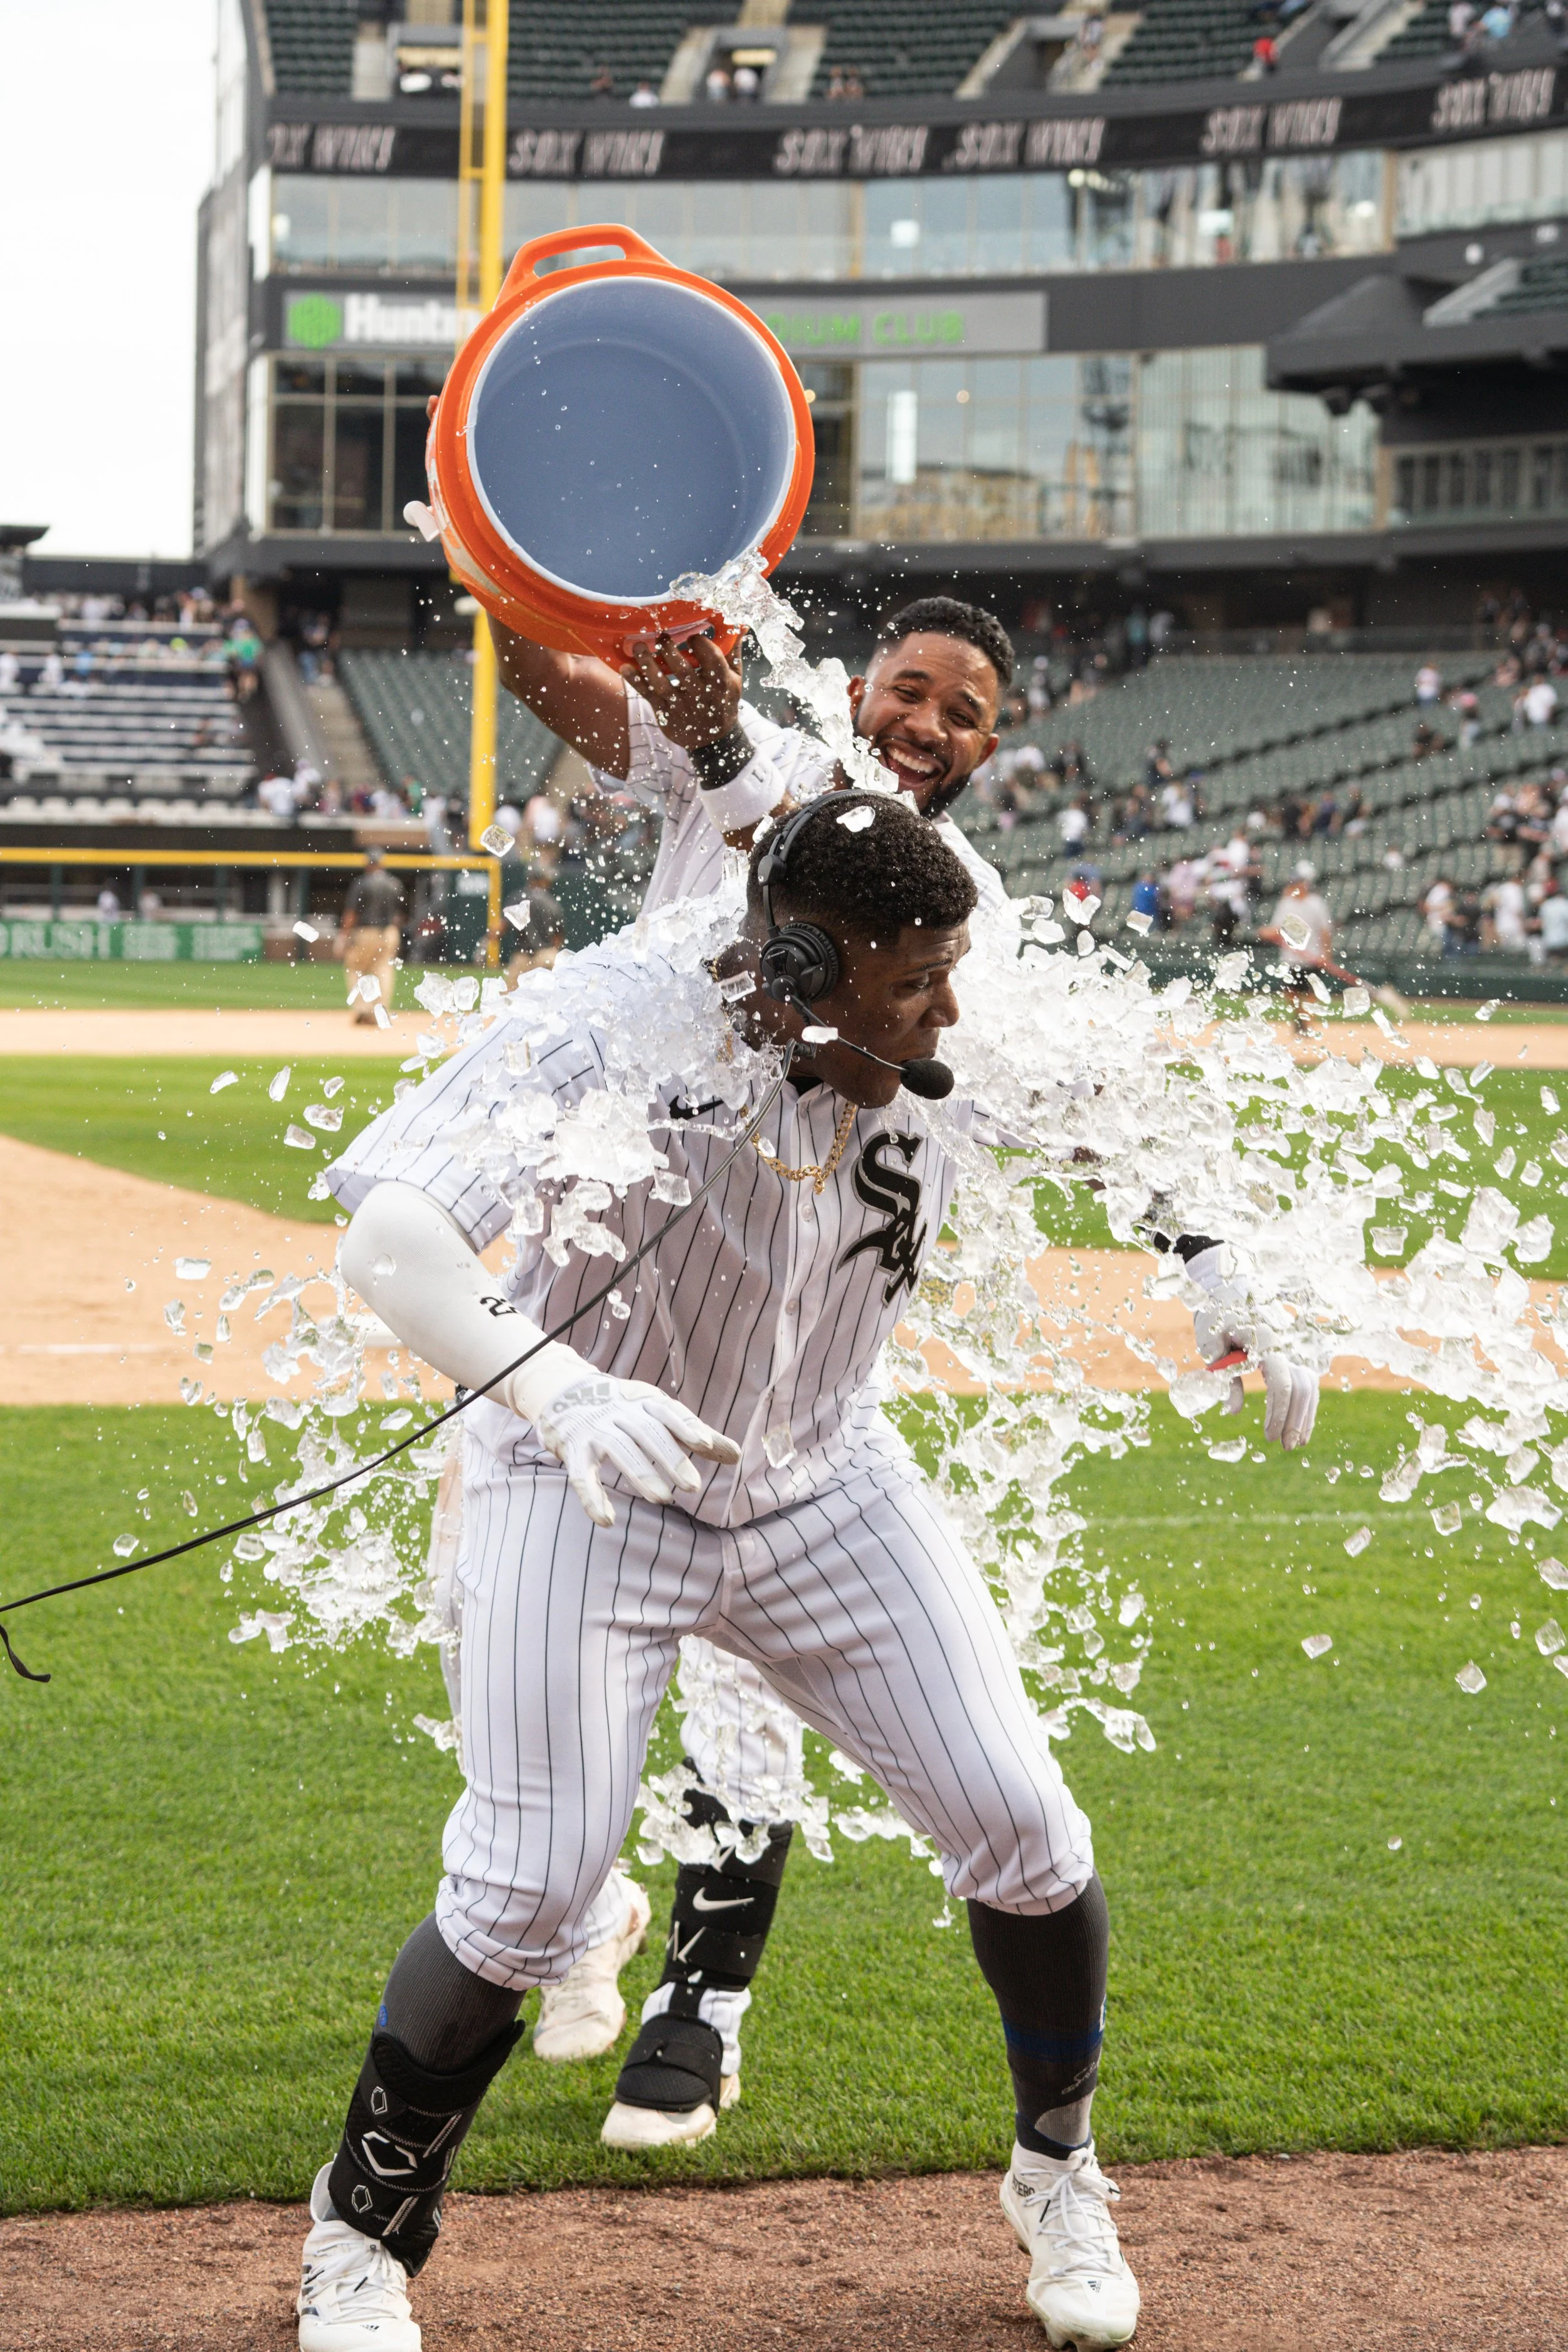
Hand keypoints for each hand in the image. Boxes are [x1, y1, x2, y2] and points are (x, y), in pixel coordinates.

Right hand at [532, 1374, 739, 1525]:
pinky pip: (582, 1476)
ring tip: (662, 1498)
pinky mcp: (574, 1450)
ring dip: (640, 1474)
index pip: (668, 1411)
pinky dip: (592, 1498)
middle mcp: (620, 1411)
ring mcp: (595, 1429)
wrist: (564, 1392)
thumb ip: (695, 1434)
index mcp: (644, 1399)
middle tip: (693, 1485)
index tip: (705, 1443)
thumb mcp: (658, 1413)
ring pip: (619, 1449)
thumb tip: (736, 1455)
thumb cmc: (624, 1407)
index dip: (686, 1426)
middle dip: (670, 1457)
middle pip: (647, 1432)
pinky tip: (607, 1520)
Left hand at [620, 634, 741, 749]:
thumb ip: (734, 653)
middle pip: (682, 670)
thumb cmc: (723, 703)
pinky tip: (626, 668)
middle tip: (661, 636)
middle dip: (669, 650)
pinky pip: (649, 695)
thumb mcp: (735, 681)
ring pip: (662, 683)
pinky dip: (636, 681)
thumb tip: (738, 626)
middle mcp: (700, 695)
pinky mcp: (666, 714)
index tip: (691, 636)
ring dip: (648, 664)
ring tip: (638, 646)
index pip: (711, 658)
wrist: (714, 741)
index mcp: (721, 684)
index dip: (699, 643)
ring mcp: (681, 706)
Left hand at [1184, 1245, 1317, 1450]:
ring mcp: (1290, 1346)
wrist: (1227, 1287)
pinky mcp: (1289, 1351)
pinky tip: (1299, 1423)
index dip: (1278, 1413)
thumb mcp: (1210, 1344)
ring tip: (1295, 1442)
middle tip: (1285, 1447)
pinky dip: (1305, 1402)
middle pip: (1302, 1387)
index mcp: (1265, 1341)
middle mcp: (1285, 1344)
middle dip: (1296, 1420)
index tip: (1268, 1437)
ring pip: (1309, 1384)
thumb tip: (1234, 1411)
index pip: (1282, 1383)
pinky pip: (1305, 1379)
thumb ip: (1224, 1377)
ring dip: (1305, 1414)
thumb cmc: (1214, 1315)